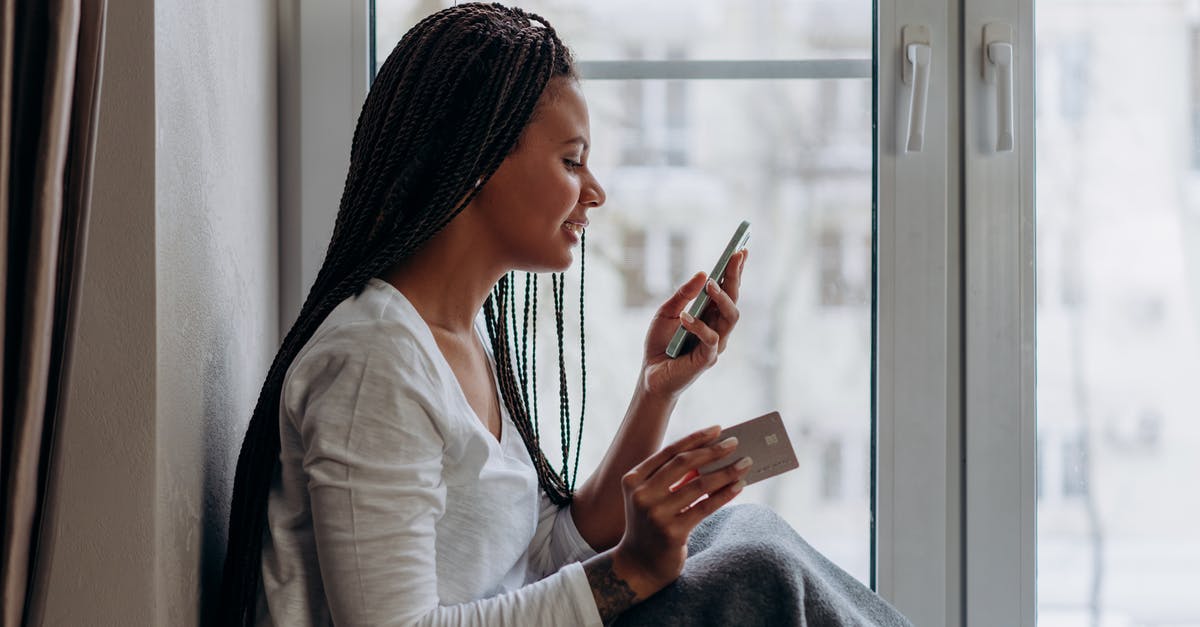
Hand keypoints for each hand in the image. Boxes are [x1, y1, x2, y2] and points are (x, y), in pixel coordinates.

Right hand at [607, 426, 751, 597]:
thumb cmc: (651, 524)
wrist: (640, 564)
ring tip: (744, 464)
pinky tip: (738, 486)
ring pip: (698, 485)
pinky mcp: (672, 533)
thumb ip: (673, 478)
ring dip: (725, 472)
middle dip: (712, 451)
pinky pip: (705, 507)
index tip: (718, 429)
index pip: (669, 452)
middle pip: (683, 464)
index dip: (695, 438)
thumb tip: (711, 455)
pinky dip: (724, 495)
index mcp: (633, 479)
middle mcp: (641, 495)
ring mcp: (656, 514)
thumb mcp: (653, 497)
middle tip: (734, 443)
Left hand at [640, 249, 747, 397]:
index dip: (735, 270)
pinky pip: (711, 339)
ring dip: (722, 298)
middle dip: (736, 277)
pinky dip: (698, 326)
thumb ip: (683, 295)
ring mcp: (716, 343)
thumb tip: (702, 273)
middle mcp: (718, 327)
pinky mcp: (707, 359)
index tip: (741, 249)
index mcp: (710, 314)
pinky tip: (685, 317)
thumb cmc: (660, 344)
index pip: (727, 290)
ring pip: (731, 317)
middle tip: (736, 256)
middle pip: (734, 299)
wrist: (649, 374)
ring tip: (711, 284)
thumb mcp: (666, 312)